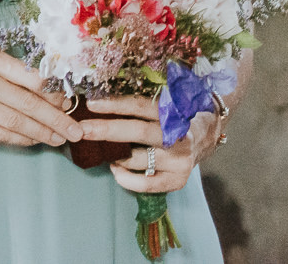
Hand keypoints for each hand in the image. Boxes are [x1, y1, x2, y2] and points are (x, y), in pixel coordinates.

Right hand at [0, 48, 86, 147]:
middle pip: (28, 105)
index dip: (55, 95)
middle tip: (76, 132)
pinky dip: (21, 140)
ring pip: (16, 123)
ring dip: (42, 134)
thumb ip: (14, 73)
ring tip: (59, 139)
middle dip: (57, 120)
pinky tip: (34, 141)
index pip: (32, 79)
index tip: (70, 105)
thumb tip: (53, 94)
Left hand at [80, 94, 215, 193]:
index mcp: (172, 113)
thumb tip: (96, 105)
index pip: (141, 106)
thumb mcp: (160, 106)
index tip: (91, 104)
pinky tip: (115, 170)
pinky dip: (127, 179)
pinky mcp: (179, 180)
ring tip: (102, 151)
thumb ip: (136, 106)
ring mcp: (179, 160)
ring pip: (140, 159)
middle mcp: (178, 136)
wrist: (203, 136)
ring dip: (115, 156)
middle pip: (139, 131)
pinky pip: (147, 183)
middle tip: (83, 130)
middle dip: (107, 130)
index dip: (115, 105)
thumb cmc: (170, 119)